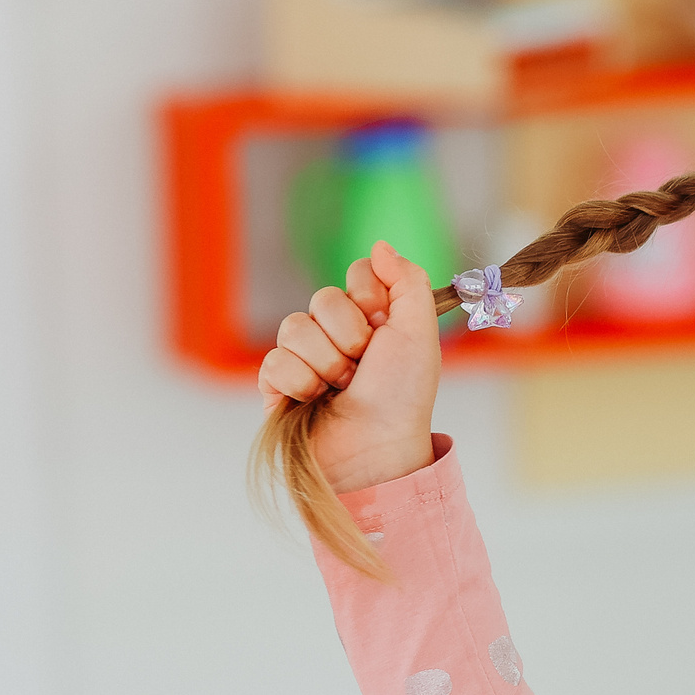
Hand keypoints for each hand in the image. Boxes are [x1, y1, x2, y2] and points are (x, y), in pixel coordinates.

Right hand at [256, 241, 442, 495]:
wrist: (377, 448)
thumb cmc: (403, 396)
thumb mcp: (419, 332)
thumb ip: (407, 281)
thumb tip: (379, 245)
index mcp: (373, 319)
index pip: (356, 274)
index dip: (369, 296)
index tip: (383, 324)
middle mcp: (337, 334)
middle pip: (323, 298)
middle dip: (349, 335)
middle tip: (364, 366)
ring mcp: (305, 359)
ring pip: (294, 328)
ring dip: (326, 362)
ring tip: (342, 389)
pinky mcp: (277, 385)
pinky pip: (274, 362)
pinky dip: (300, 383)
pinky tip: (315, 400)